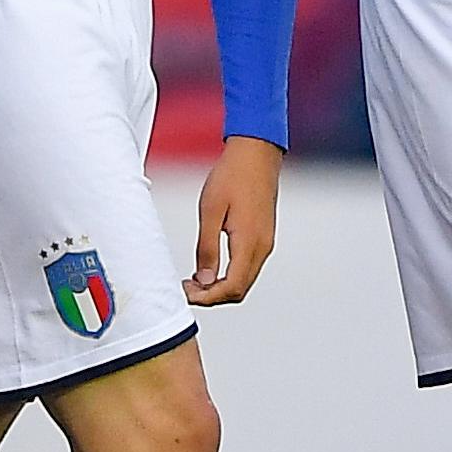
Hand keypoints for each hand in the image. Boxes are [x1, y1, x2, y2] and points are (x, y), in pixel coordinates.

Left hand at [186, 135, 282, 305]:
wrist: (257, 153)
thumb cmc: (233, 176)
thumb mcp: (211, 211)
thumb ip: (207, 248)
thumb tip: (204, 279)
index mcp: (249, 242)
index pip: (232, 288)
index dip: (208, 297)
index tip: (187, 292)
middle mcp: (262, 247)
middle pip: (240, 290)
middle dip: (212, 295)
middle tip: (187, 288)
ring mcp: (265, 242)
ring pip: (244, 280)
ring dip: (220, 286)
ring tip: (195, 278)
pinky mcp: (263, 237)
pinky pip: (247, 267)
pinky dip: (229, 274)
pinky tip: (211, 266)